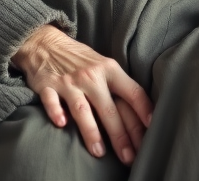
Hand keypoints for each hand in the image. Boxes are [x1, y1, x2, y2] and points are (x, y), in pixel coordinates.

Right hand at [11, 24, 152, 163]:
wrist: (46, 43)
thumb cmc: (81, 59)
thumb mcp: (104, 65)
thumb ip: (118, 85)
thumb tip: (141, 112)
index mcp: (109, 69)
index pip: (132, 92)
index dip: (143, 110)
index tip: (152, 128)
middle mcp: (91, 76)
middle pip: (109, 108)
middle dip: (120, 135)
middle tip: (129, 156)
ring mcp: (69, 82)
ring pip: (82, 109)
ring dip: (92, 132)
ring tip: (100, 152)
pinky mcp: (47, 86)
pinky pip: (52, 101)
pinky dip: (56, 112)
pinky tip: (62, 125)